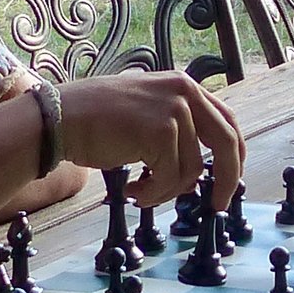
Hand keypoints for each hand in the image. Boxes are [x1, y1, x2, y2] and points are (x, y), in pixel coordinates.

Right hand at [53, 71, 244, 206]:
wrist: (61, 120)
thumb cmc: (97, 123)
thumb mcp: (147, 114)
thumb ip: (177, 132)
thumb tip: (198, 174)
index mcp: (184, 86)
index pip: (227, 122)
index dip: (233, 157)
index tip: (227, 183)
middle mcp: (185, 92)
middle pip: (226, 142)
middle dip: (226, 180)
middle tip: (215, 206)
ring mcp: (174, 110)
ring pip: (191, 169)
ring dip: (166, 190)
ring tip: (140, 189)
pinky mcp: (160, 132)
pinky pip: (170, 178)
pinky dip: (153, 193)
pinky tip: (131, 189)